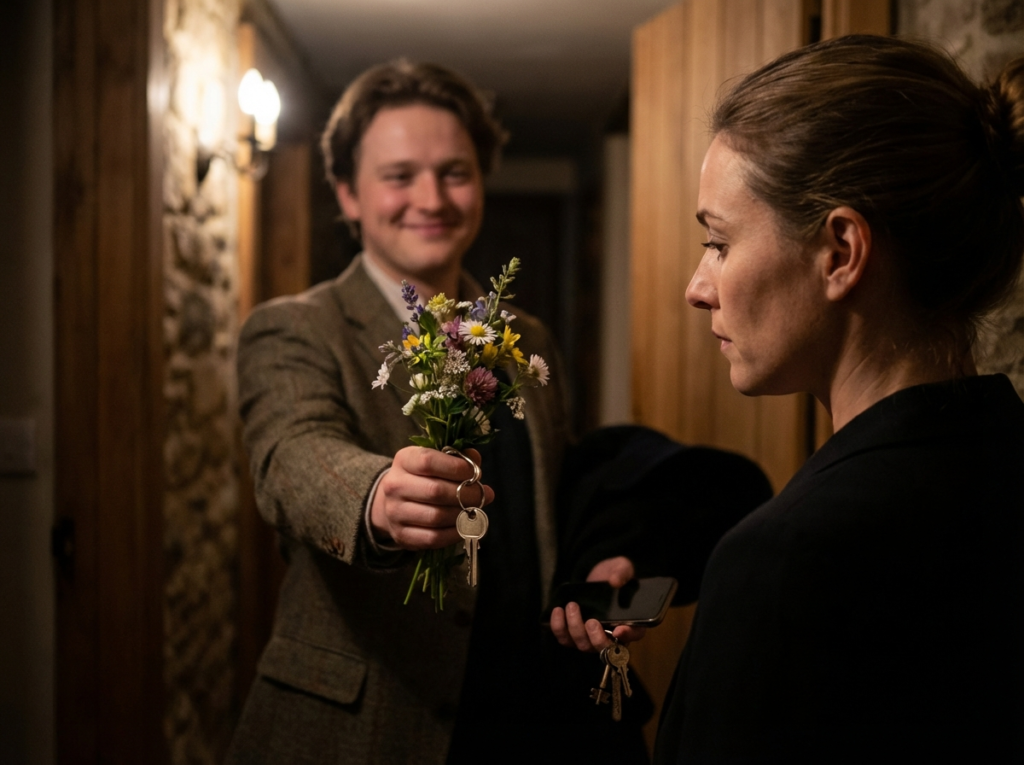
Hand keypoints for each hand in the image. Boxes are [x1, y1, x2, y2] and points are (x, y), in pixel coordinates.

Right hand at [369, 446, 493, 549]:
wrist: (395, 502)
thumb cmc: (423, 477)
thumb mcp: (436, 460)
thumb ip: (457, 458)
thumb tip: (475, 459)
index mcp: (403, 460)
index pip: (429, 461)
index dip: (457, 467)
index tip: (475, 473)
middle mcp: (394, 485)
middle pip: (435, 491)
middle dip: (466, 494)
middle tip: (484, 495)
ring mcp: (394, 512)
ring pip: (436, 516)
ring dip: (462, 515)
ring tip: (476, 511)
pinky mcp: (401, 535)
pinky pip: (433, 538)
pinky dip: (454, 533)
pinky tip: (465, 526)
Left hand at [549, 556, 647, 651]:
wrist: (599, 575)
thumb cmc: (615, 574)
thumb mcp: (622, 567)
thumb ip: (622, 573)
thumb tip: (615, 581)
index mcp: (632, 622)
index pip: (634, 635)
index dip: (627, 637)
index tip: (618, 631)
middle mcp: (613, 635)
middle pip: (605, 649)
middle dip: (596, 638)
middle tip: (591, 620)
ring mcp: (592, 637)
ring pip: (583, 645)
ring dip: (575, 629)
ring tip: (572, 606)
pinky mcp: (575, 633)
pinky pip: (565, 639)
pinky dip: (559, 628)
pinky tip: (558, 611)